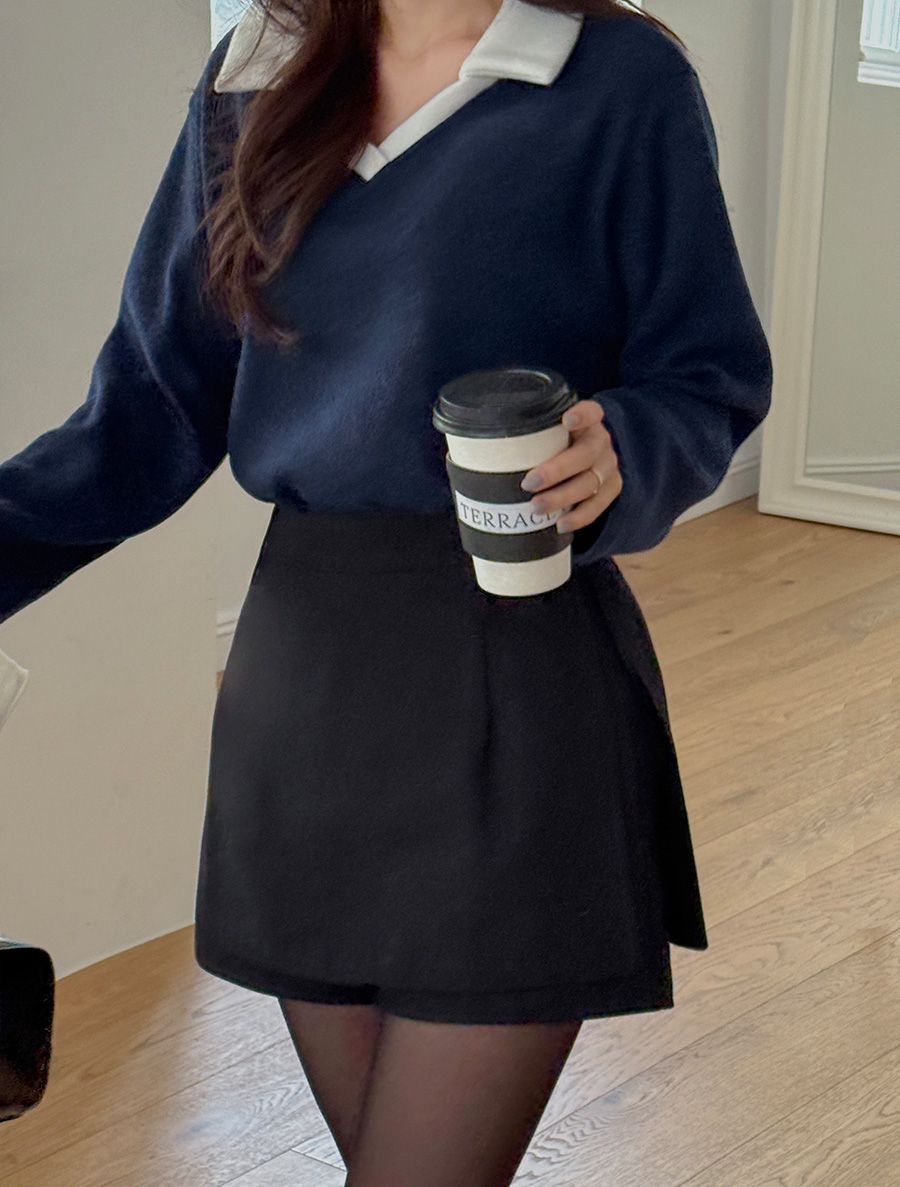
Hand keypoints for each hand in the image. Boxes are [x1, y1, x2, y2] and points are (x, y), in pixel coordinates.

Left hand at [520, 400, 622, 532]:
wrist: (583, 461)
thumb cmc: (554, 444)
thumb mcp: (546, 432)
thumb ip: (526, 434)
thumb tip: (474, 448)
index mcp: (587, 421)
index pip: (591, 412)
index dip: (582, 415)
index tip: (566, 421)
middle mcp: (601, 442)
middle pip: (586, 455)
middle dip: (557, 470)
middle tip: (528, 484)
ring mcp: (608, 466)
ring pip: (590, 483)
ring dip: (562, 498)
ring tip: (536, 508)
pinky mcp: (611, 488)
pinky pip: (598, 506)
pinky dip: (579, 517)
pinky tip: (560, 525)